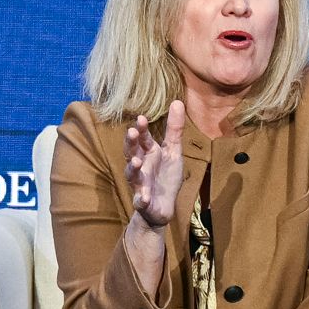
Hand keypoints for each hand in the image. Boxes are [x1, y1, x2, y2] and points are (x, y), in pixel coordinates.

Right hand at [122, 105, 188, 236]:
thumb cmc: (165, 176)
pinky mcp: (143, 202)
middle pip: (131, 152)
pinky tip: (144, 197)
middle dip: (130, 143)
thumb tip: (178, 101)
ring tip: (137, 162)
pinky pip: (141, 200)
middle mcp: (141, 166)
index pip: (142, 138)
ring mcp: (140, 184)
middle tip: (131, 132)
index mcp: (148, 153)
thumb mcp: (173, 151)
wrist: (163, 207)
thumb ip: (174, 129)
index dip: (141, 129)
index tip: (141, 118)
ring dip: (133, 168)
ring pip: (132, 175)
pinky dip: (142, 198)